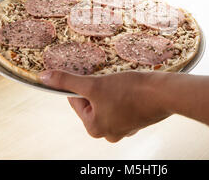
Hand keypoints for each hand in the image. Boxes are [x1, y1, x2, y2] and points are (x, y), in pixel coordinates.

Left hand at [39, 70, 171, 142]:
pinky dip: (124, 95)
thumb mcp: (94, 84)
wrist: (165, 94)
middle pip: (93, 103)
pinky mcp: (137, 121)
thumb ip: (67, 81)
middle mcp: (108, 133)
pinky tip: (131, 88)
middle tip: (108, 78)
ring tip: (121, 82)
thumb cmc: (130, 91)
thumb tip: (44, 77)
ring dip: (111, 91)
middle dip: (98, 88)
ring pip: (108, 103)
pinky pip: (123, 105)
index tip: (91, 74)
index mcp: (94, 128)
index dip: (82, 84)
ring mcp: (124, 128)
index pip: (77, 101)